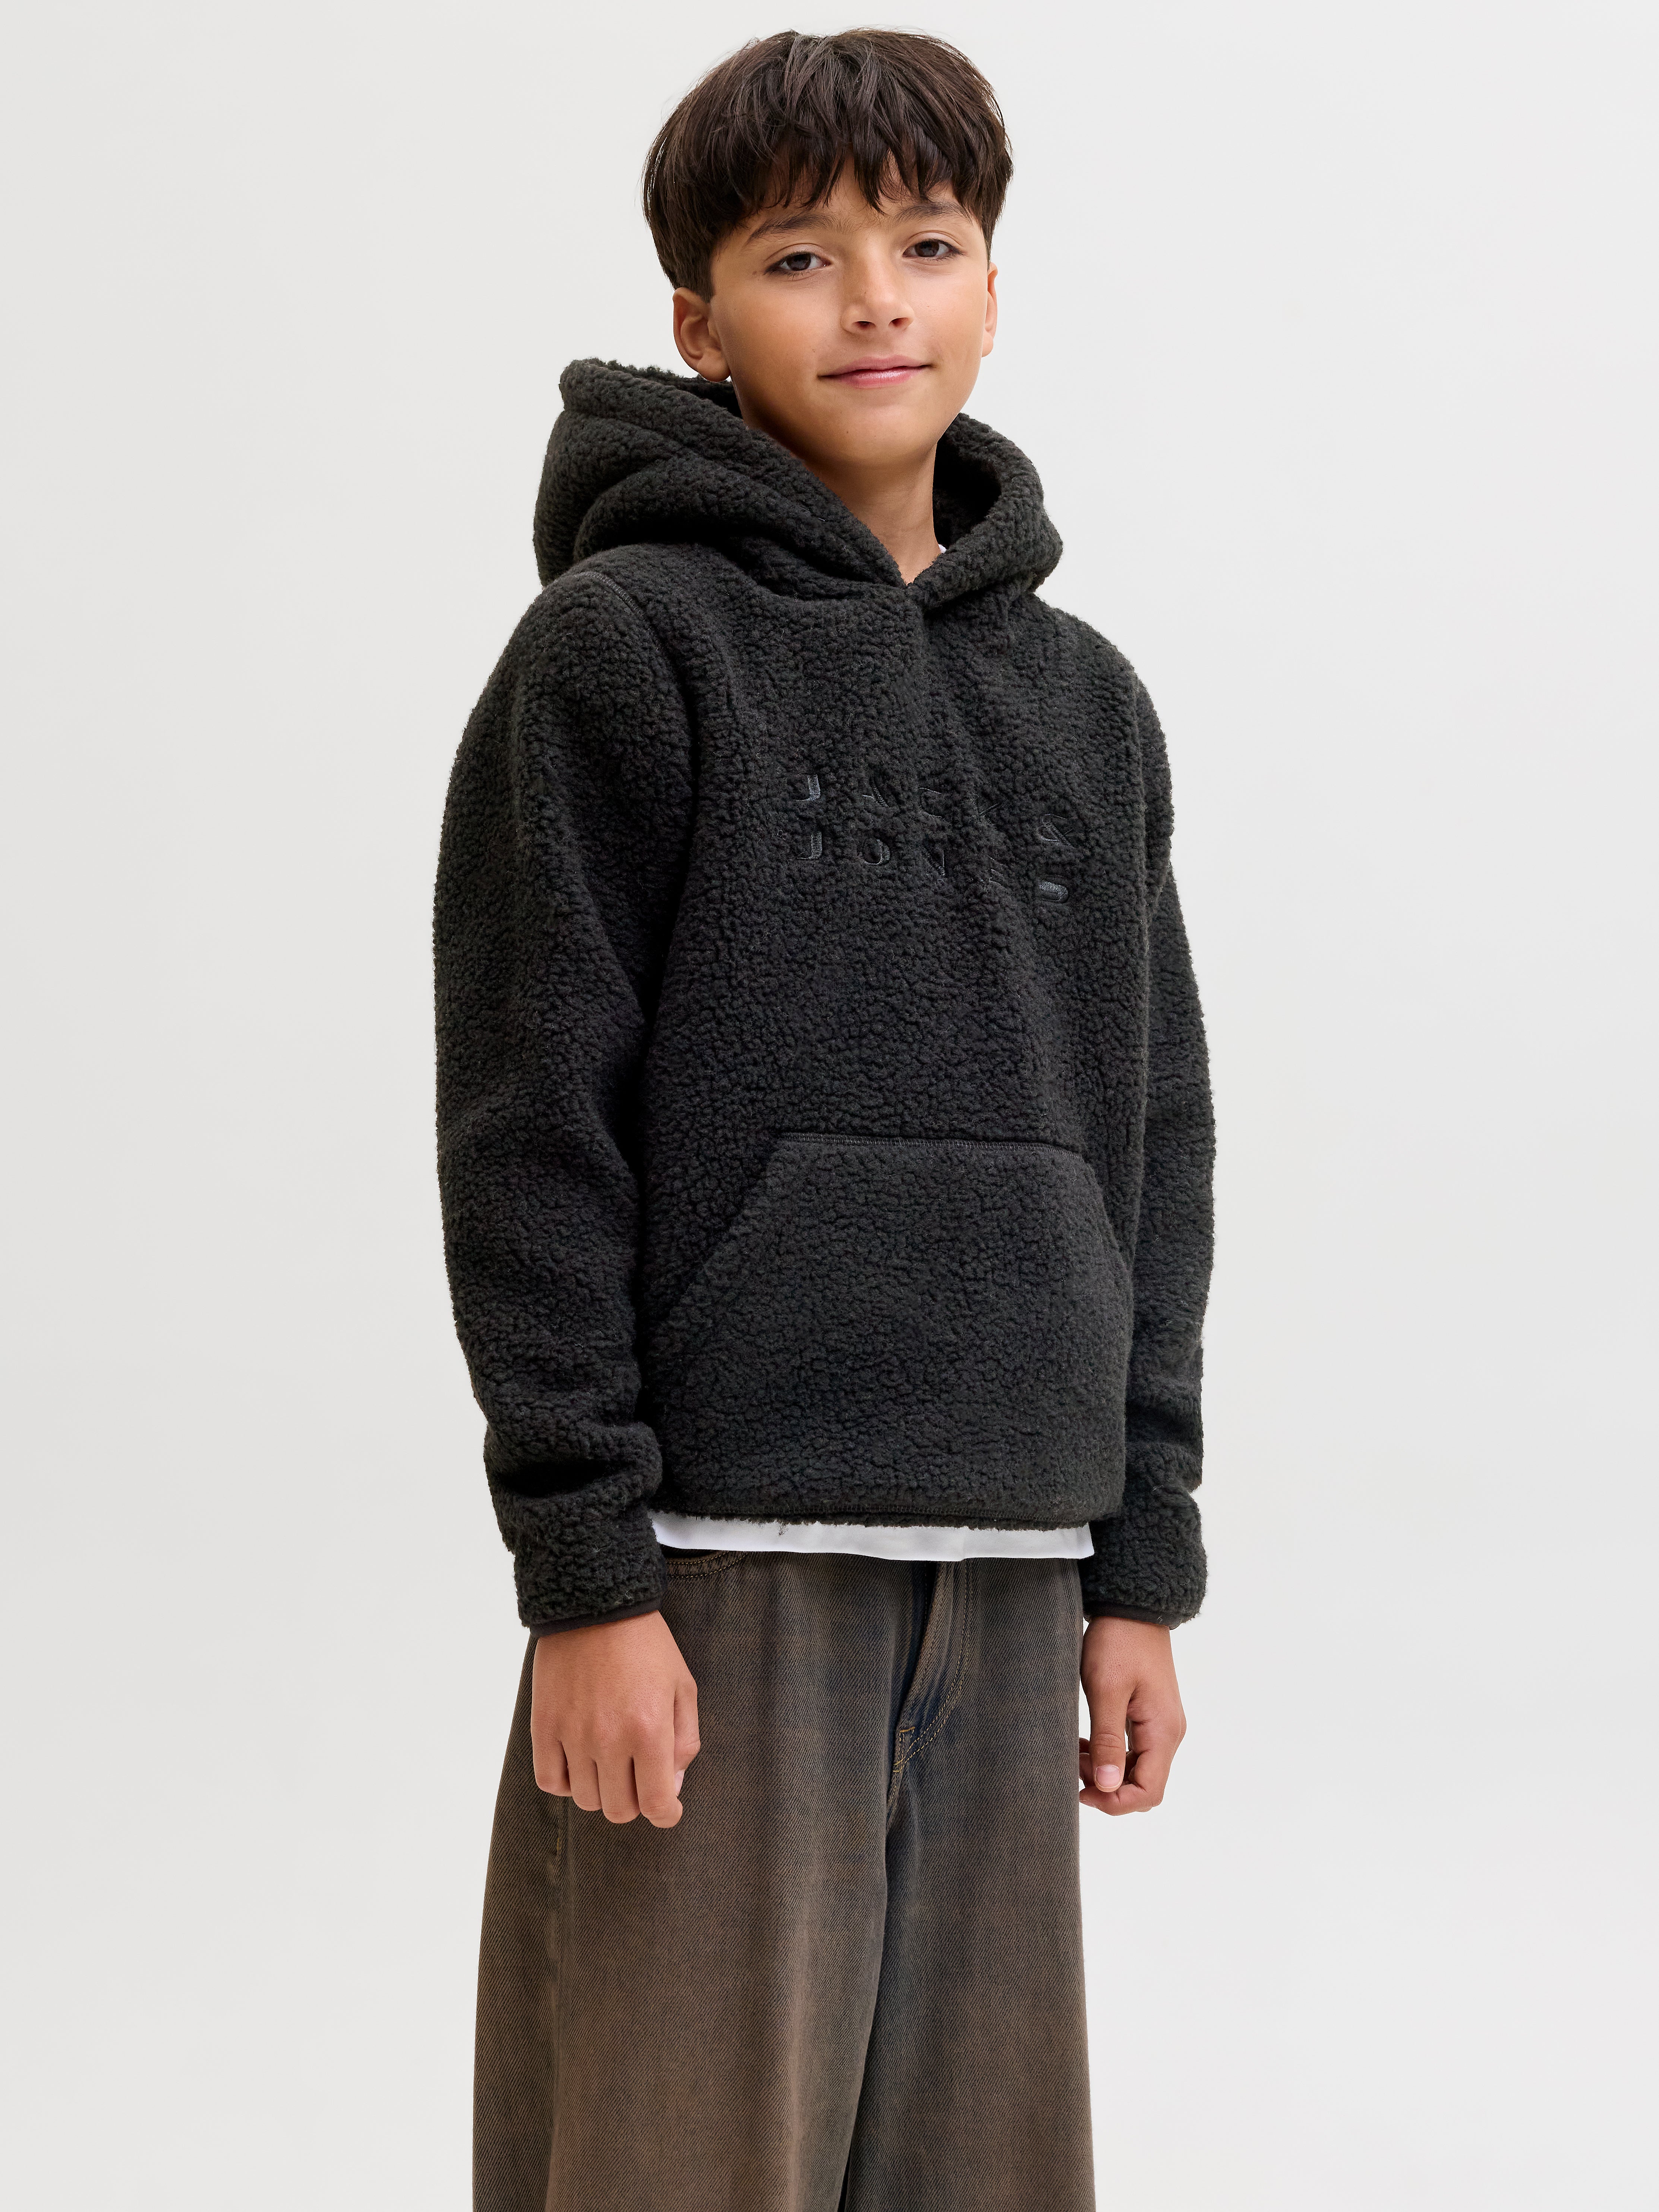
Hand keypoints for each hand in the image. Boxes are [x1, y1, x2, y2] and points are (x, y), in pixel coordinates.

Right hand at [531, 1610, 699, 1827]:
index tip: (668, 1808)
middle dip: (635, 1801)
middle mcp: (609, 1739)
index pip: (656, 1803)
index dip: (667, 1814)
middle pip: (619, 1809)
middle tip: (639, 1778)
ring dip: (602, 1790)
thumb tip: (672, 1785)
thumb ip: (685, 1740)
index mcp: (649, 1730)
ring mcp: (572, 1734)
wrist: (594, 1604)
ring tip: (610, 1763)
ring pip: (585, 1799)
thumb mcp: (682, 1686)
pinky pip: (550, 1780)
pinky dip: (566, 1782)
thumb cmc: (646, 1645)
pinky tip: (579, 1762)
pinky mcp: (543, 1726)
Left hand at [1078, 1617, 1185, 1814]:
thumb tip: (1108, 1787)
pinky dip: (1110, 1753)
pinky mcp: (1150, 1714)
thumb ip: (1108, 1740)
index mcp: (1163, 1731)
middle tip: (1074, 1765)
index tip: (1081, 1792)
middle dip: (1109, 1787)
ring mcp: (1161, 1723)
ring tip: (1075, 1752)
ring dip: (1106, 1769)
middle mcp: (1168, 1733)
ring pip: (1137, 1768)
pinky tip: (1085, 1743)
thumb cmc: (1118, 1642)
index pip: (1149, 1791)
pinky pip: (1134, 1749)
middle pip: (1144, 1785)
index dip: (1115, 1802)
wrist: (1133, 1607)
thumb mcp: (1106, 1690)